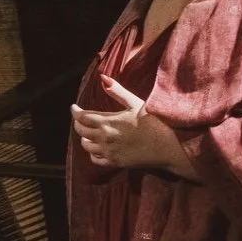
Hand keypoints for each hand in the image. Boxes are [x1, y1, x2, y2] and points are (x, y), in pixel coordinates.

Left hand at [71, 80, 200, 176]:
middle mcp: (104, 138)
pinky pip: (95, 159)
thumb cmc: (154, 121)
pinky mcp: (115, 163)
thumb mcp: (135, 103)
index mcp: (108, 121)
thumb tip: (102, 78)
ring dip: (85, 138)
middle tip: (80, 118)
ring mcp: (109, 152)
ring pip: (86, 146)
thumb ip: (117, 91)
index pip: (82, 117)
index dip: (75, 111)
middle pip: (81, 131)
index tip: (74, 107)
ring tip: (89, 132)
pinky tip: (97, 147)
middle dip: (78, 123)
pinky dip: (93, 153)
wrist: (168, 145)